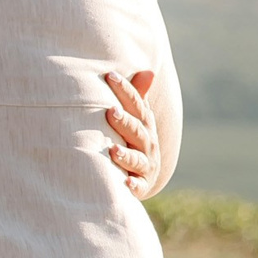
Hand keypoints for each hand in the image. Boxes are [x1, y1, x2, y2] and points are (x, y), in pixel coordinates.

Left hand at [104, 70, 159, 199]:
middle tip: (111, 112)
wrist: (137, 177)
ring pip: (137, 160)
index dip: (125, 91)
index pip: (136, 106)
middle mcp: (148, 144)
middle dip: (125, 122)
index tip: (110, 76)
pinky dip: (132, 185)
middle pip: (137, 132)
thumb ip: (137, 98)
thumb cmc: (131, 140)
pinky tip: (125, 182)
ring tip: (113, 151)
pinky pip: (138, 186)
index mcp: (144, 125)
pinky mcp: (141, 185)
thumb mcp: (135, 120)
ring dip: (126, 155)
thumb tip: (148, 71)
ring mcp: (145, 166)